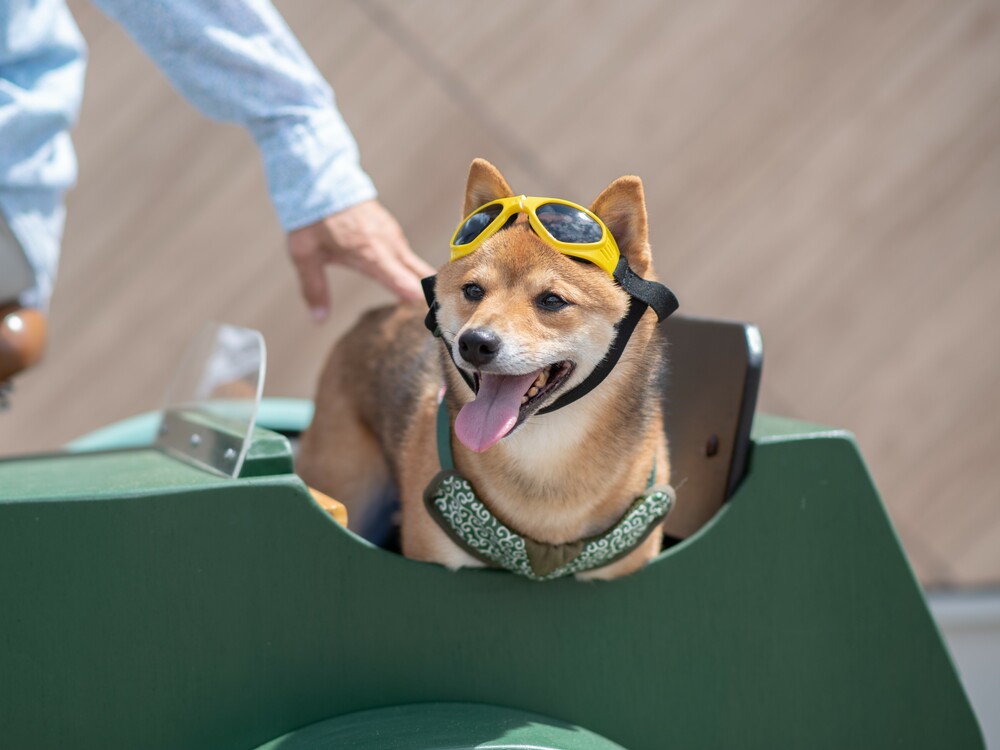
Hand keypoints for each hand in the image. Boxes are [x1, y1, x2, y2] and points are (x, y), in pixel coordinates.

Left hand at [287, 200, 434, 320]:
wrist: (322, 178)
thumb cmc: (312, 218)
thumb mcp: (305, 255)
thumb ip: (314, 289)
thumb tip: (319, 320)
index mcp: (371, 254)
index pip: (404, 281)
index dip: (419, 300)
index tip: (433, 315)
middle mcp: (389, 246)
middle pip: (421, 275)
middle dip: (430, 295)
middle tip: (440, 317)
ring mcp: (394, 236)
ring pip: (416, 264)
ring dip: (421, 282)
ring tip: (427, 305)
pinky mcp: (392, 230)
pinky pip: (407, 255)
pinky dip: (410, 269)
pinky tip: (407, 281)